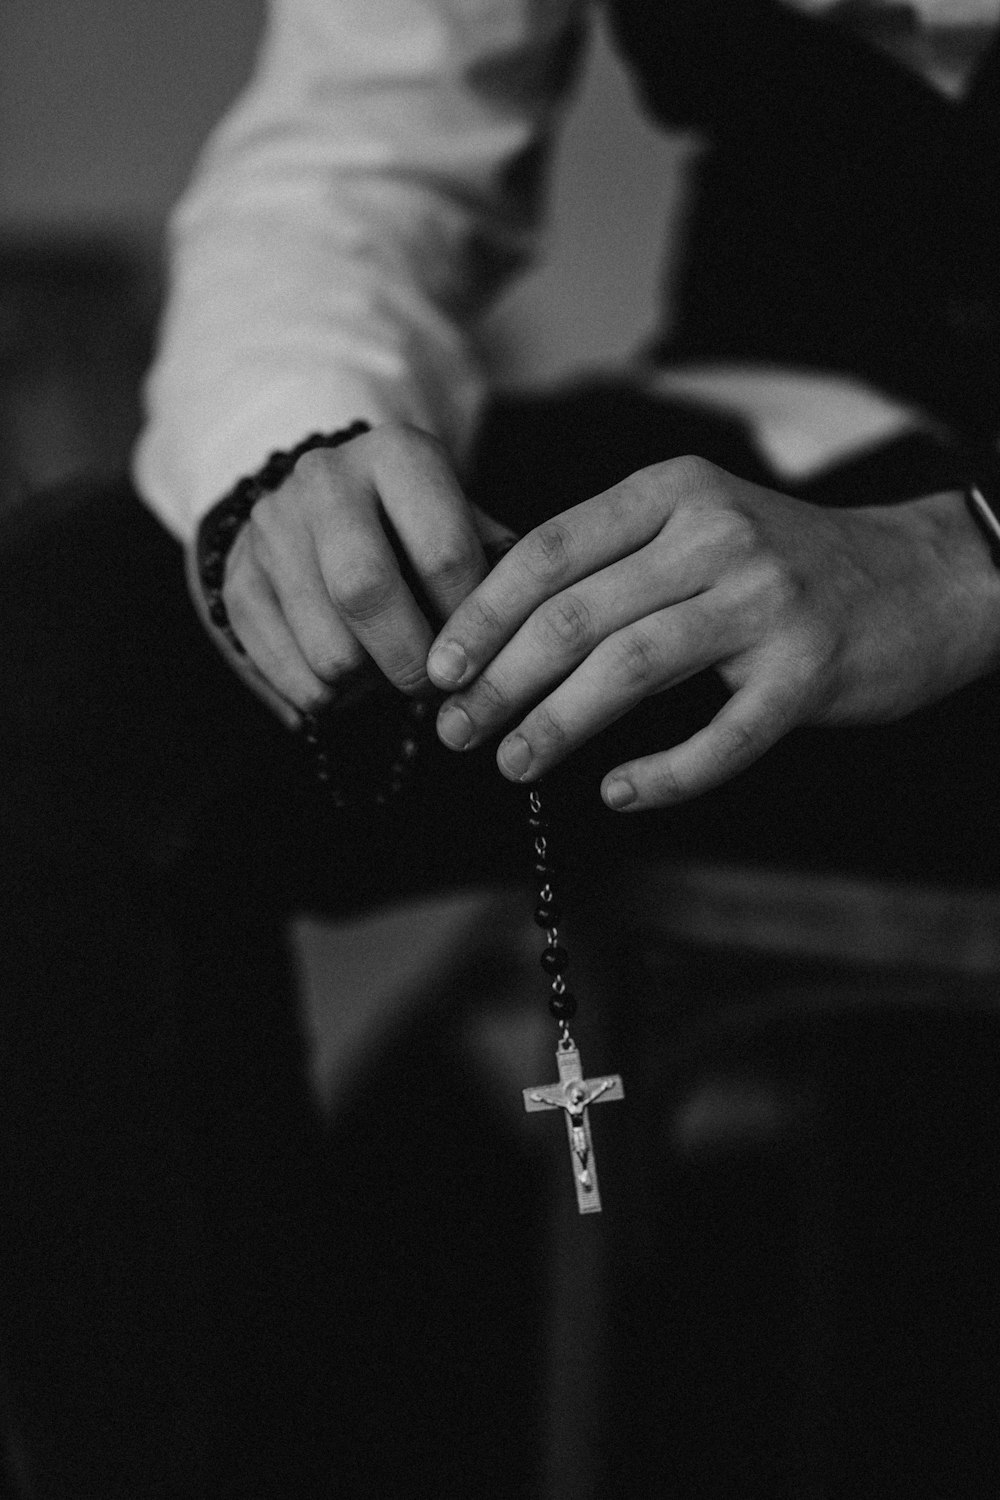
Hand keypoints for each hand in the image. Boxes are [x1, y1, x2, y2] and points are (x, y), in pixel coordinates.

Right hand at [185, 423, 514, 725]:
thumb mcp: (463, 523)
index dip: (469, 620)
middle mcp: (324, 479)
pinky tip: (348, 679)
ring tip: (388, 673)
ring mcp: (272, 528)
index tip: (479, 650)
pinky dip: (329, 698)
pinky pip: (291, 674)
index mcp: (397, 455)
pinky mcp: (237, 580)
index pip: (444, 552)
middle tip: (432, 685)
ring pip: (328, 648)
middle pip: (365, 591)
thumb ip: (496, 567)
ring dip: (370, 685)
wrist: (322, 507)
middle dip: (411, 661)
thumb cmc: (417, 528)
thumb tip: (522, 628)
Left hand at [426, 456, 999, 809]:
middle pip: (576, 615)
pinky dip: (662, 774)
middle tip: (457, 730)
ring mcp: (765, 603)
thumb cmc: (785, 563)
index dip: (481, 614)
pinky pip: (720, 737)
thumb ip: (612, 560)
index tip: (436, 668)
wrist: (922, 577)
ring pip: (630, 670)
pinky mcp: (808, 672)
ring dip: (555, 726)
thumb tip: (494, 621)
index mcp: (673, 493)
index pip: (550, 550)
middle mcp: (715, 536)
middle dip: (499, 681)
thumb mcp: (698, 527)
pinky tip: (617, 792)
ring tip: (512, 763)